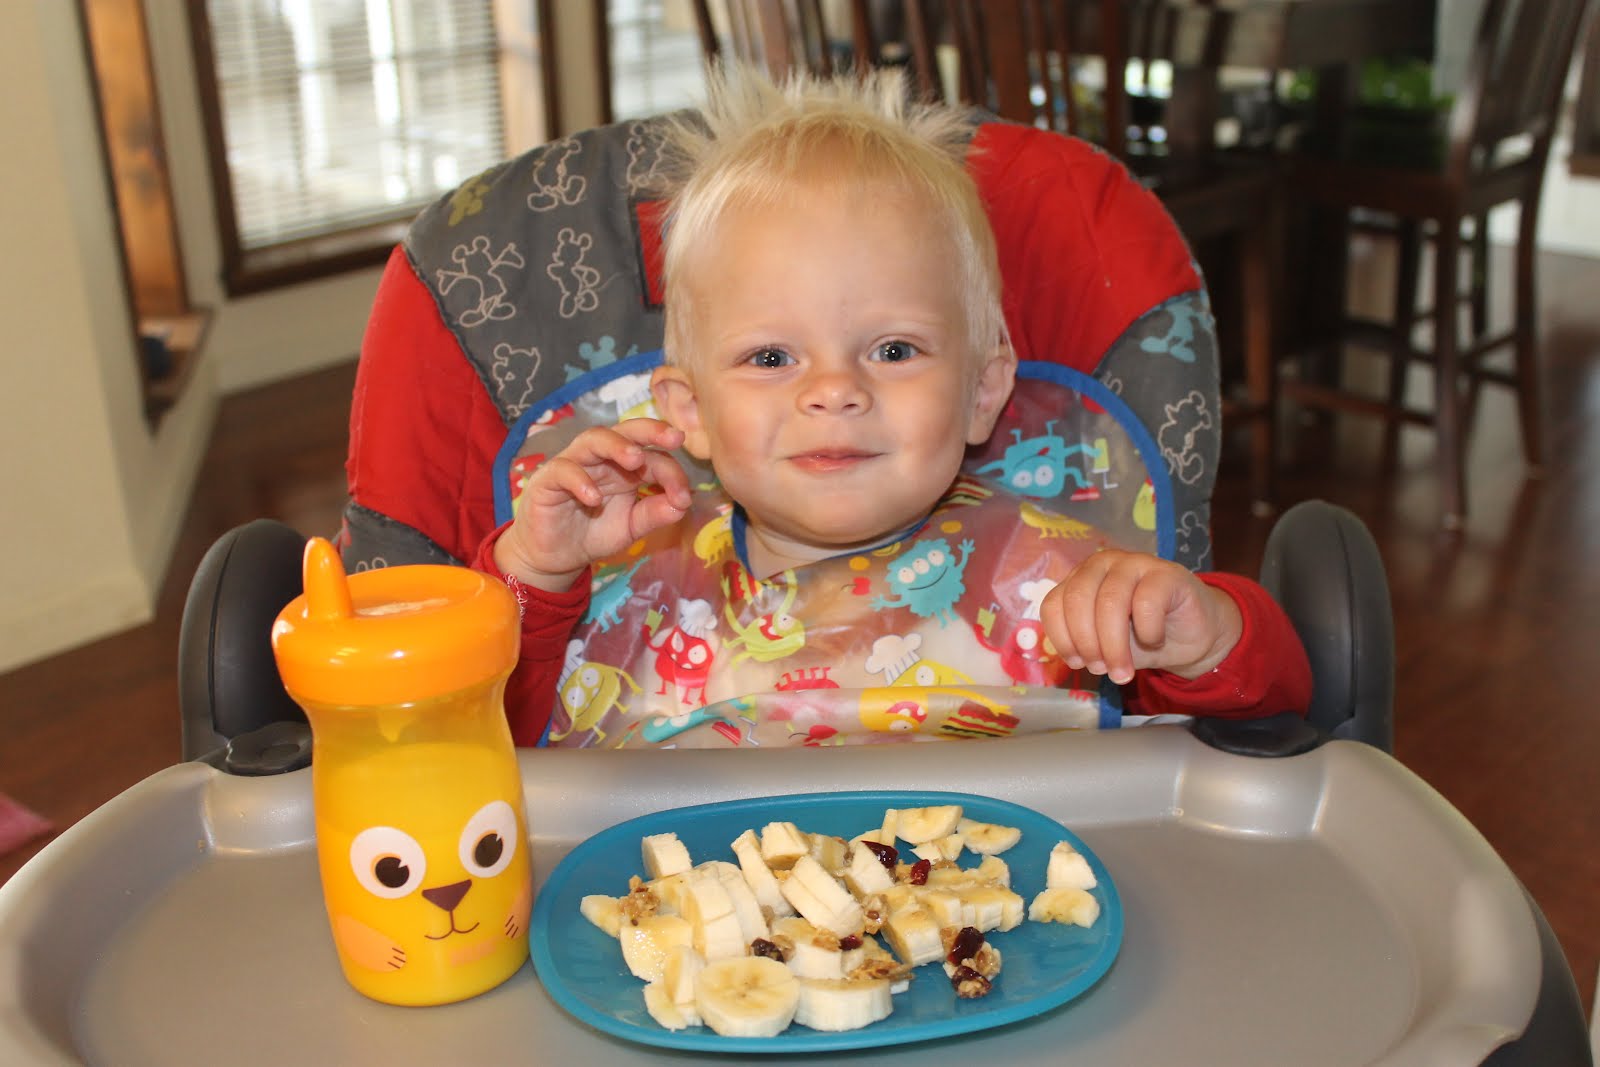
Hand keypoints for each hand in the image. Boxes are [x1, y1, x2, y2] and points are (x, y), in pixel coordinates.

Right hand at [494, 419, 691, 590]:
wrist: (556, 557)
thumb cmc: (594, 533)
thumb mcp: (632, 526)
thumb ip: (655, 514)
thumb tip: (683, 503)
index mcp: (625, 466)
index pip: (653, 456)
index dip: (672, 472)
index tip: (684, 497)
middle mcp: (602, 459)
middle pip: (625, 431)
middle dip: (650, 430)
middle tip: (673, 438)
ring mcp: (574, 464)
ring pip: (593, 439)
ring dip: (616, 445)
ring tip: (635, 459)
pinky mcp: (547, 479)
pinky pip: (563, 470)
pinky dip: (579, 480)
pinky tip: (594, 498)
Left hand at [1040, 549, 1241, 683]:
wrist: (1192, 635)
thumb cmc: (1143, 636)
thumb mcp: (1107, 644)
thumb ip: (1087, 644)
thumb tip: (1077, 659)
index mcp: (1081, 579)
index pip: (1054, 604)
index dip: (1061, 639)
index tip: (1077, 664)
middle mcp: (1102, 564)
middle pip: (1078, 601)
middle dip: (1087, 644)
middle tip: (1102, 671)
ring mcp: (1134, 563)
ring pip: (1109, 602)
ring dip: (1114, 646)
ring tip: (1123, 671)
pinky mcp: (1166, 573)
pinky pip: (1146, 603)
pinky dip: (1147, 632)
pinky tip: (1155, 640)